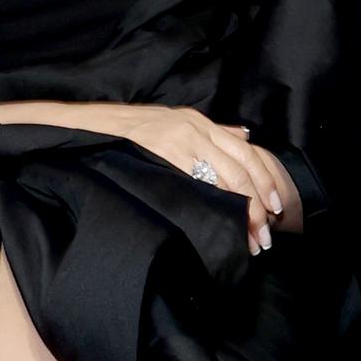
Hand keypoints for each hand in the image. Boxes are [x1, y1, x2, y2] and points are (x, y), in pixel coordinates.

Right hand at [0, 100, 298, 250]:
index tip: (275, 210)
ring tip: (248, 239)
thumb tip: (246, 136)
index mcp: (198, 121)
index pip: (245, 152)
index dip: (264, 182)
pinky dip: (212, 205)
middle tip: (265, 237)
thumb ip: (210, 133)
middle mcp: (193, 127)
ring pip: (225, 177)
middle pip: (241, 167)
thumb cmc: (128, 131)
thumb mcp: (173, 123)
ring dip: (242, 212)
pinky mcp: (160, 154)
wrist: (86, 127)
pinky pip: (195, 182)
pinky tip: (218, 225)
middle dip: (258, 205)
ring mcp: (176, 140)